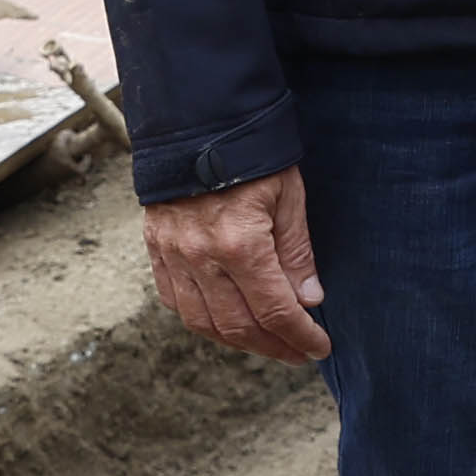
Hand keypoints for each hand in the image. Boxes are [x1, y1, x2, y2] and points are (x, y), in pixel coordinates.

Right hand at [141, 166, 329, 362]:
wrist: (196, 122)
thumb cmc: (251, 155)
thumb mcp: (288, 195)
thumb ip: (296, 251)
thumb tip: (309, 300)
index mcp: (240, 244)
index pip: (274, 311)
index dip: (299, 336)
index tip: (319, 347)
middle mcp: (201, 258)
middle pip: (239, 327)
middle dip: (274, 347)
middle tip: (297, 352)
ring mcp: (173, 256)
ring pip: (204, 323)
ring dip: (238, 341)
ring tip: (266, 342)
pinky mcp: (156, 250)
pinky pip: (176, 302)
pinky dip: (203, 320)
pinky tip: (225, 322)